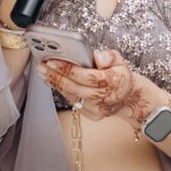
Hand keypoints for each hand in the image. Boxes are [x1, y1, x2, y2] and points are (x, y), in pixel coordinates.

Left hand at [37, 49, 158, 125]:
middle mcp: (103, 97)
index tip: (51, 60)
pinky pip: (73, 101)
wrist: (129, 98)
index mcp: (111, 81)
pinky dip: (62, 91)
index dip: (67, 68)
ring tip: (43, 72)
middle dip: (55, 76)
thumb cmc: (121, 77)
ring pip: (70, 95)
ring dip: (55, 83)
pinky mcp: (91, 114)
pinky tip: (53, 81)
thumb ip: (109, 55)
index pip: (85, 75)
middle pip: (73, 87)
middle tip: (41, 66)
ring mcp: (96, 108)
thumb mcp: (120, 61)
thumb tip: (96, 56)